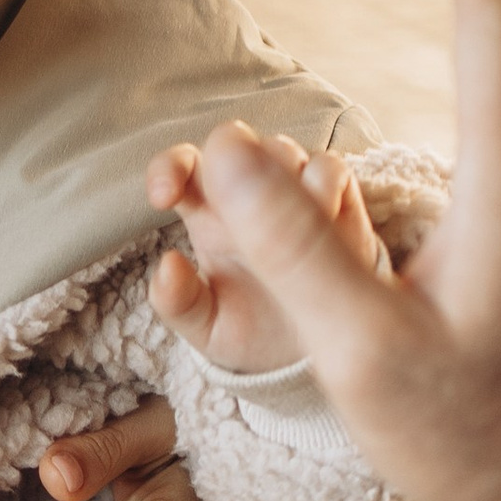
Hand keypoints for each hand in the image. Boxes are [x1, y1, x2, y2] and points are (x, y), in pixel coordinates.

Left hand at [148, 137, 386, 372]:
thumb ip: (178, 303)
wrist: (320, 356)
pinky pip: (329, 169)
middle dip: (233, 164)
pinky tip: (321, 219)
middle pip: (235, 144)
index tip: (163, 197)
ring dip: (278, 174)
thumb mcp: (210, 330)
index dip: (170, 168)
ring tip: (284, 225)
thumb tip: (167, 265)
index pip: (183, 168)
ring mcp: (294, 193)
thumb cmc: (257, 334)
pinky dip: (322, 184)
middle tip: (238, 209)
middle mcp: (249, 195)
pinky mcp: (337, 202)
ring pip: (281, 150)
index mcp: (209, 215)